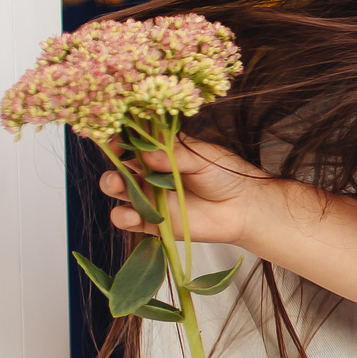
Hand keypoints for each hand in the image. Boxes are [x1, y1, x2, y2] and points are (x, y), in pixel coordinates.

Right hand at [98, 136, 276, 245]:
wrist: (244, 208)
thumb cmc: (226, 175)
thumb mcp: (203, 158)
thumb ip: (176, 156)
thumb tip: (149, 154)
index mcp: (161, 152)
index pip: (134, 141)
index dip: (122, 138)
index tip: (118, 136)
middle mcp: (150, 173)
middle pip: (120, 164)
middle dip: (113, 160)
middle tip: (117, 159)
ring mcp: (149, 197)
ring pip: (119, 190)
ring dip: (112, 185)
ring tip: (118, 184)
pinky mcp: (153, 221)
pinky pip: (129, 219)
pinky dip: (123, 217)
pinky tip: (131, 215)